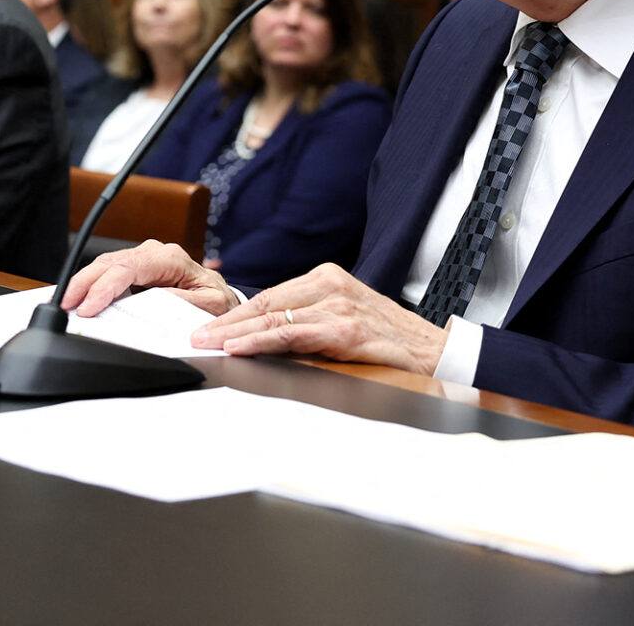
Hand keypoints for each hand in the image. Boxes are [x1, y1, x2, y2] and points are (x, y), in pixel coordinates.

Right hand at [61, 240, 237, 318]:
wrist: (222, 302)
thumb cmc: (216, 302)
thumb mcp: (208, 305)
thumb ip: (182, 300)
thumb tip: (154, 299)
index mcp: (171, 258)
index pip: (129, 268)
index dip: (105, 286)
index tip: (89, 307)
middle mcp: (154, 253)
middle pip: (110, 263)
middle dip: (83, 282)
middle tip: (64, 303)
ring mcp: (143, 259)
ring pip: (104, 265)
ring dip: (83, 283)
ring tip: (64, 301)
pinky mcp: (136, 270)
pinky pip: (108, 273)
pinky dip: (90, 284)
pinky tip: (78, 296)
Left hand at [189, 263, 450, 374]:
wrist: (439, 354)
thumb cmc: (391, 342)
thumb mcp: (345, 321)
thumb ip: (310, 322)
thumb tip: (264, 337)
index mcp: (327, 278)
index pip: (270, 296)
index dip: (235, 313)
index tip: (207, 325)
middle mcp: (330, 285)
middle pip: (265, 304)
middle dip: (225, 322)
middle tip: (195, 336)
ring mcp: (338, 305)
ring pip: (274, 318)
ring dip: (234, 333)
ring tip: (207, 344)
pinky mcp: (346, 329)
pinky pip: (294, 335)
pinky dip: (262, 341)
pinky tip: (240, 347)